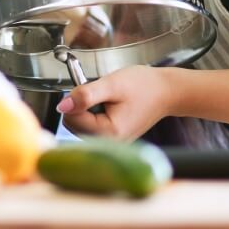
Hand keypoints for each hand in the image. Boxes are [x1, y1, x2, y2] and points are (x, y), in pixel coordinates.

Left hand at [56, 65, 175, 140]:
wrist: (167, 91)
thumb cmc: (143, 86)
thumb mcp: (111, 85)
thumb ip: (85, 95)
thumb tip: (62, 105)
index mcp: (109, 133)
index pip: (71, 118)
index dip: (75, 100)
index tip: (91, 89)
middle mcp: (110, 143)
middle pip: (73, 124)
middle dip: (80, 105)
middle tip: (101, 93)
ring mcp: (112, 142)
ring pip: (80, 124)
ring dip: (86, 108)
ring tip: (107, 99)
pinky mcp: (113, 138)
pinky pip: (91, 125)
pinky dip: (94, 113)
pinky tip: (109, 106)